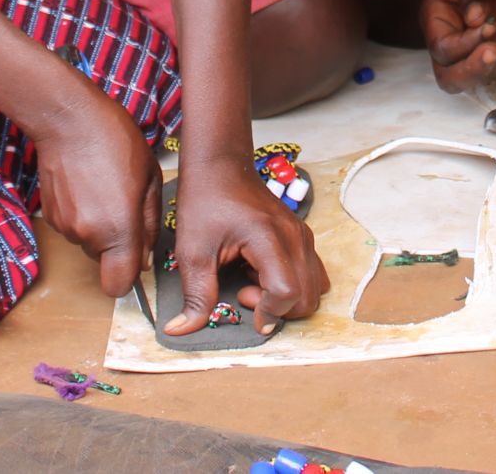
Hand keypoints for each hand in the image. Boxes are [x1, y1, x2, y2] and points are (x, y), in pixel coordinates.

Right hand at [32, 84, 163, 296]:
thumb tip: (145, 256)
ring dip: (100, 226)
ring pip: (89, 242)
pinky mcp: (49, 216)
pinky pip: (73, 227)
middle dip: (118, 243)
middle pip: (106, 261)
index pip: (119, 285)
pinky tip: (88, 186)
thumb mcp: (150, 179)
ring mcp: (65, 226)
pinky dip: (82, 215)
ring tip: (106, 189)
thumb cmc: (116, 141)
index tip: (136, 257)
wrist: (69, 119)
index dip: (129, 277)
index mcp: (118, 229)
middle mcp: (88, 235)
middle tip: (125, 205)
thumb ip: (150, 224)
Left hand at [168, 155, 328, 335]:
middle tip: (242, 292)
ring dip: (286, 298)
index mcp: (270, 239)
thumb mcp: (192, 251)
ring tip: (251, 282)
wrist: (220, 166)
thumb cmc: (205, 200)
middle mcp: (295, 238)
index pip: (288, 293)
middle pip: (308, 297)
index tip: (240, 304)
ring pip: (314, 287)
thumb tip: (181, 330)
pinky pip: (310, 272)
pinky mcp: (300, 235)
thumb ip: (195, 295)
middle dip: (277, 308)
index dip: (267, 312)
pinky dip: (290, 283)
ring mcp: (302, 235)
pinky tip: (260, 272)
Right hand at [419, 0, 495, 91]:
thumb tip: (476, 18)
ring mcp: (484, 47)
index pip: (445, 51)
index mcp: (437, 26)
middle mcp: (457, 45)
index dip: (464, 45)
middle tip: (495, 52)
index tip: (487, 27)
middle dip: (477, 70)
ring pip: (495, 69)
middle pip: (456, 78)